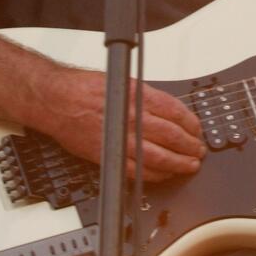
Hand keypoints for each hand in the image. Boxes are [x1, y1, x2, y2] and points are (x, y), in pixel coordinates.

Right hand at [38, 67, 205, 181]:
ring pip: (159, 156)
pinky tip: (165, 174)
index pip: (175, 112)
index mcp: (137, 96)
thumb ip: (146, 96)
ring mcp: (121, 139)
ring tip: (190, 165)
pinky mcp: (109, 155)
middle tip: (199, 150)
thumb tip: (167, 109)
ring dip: (179, 162)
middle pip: (172, 136)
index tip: (198, 130)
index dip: (192, 124)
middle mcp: (131, 118)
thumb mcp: (123, 81)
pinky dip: (154, 174)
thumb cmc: (84, 88)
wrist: (57, 100)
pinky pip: (137, 171)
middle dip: (190, 146)